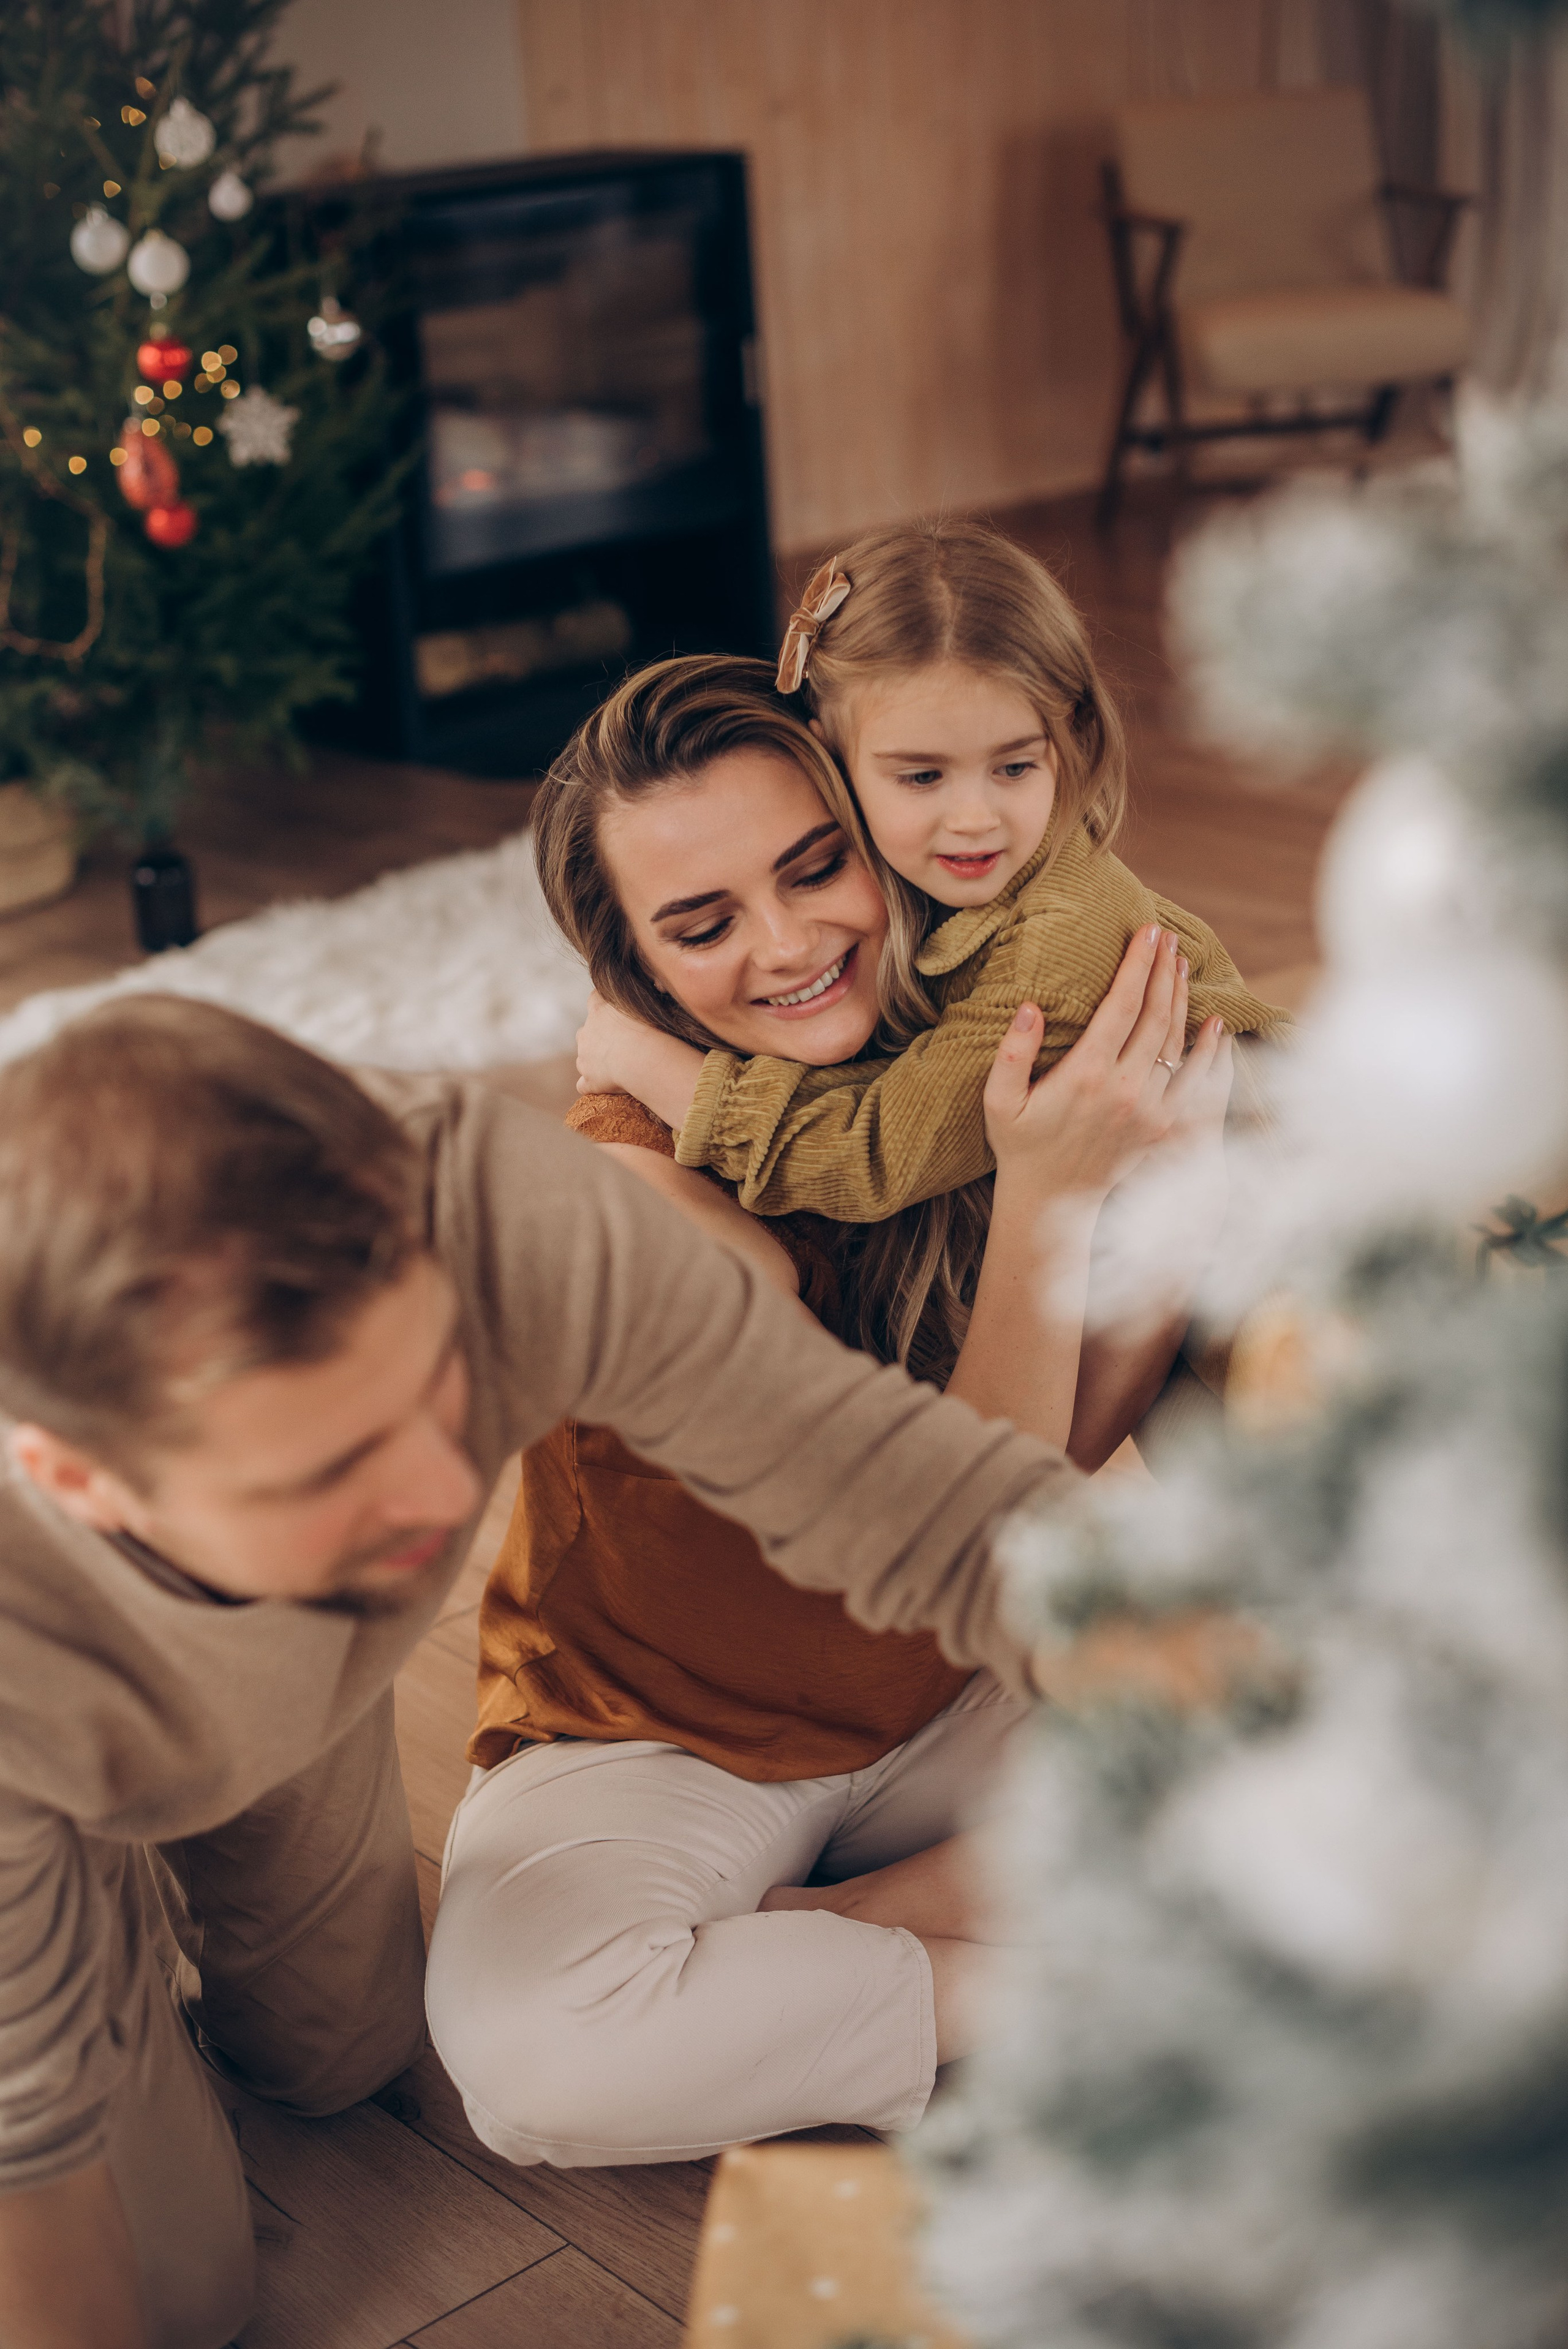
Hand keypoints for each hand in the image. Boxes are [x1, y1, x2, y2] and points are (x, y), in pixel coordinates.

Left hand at [575, 990, 706, 1127]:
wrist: (644, 1057)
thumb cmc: (652, 1028)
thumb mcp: (649, 1003)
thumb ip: (645, 994)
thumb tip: (656, 983)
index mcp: (599, 1010)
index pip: (594, 1000)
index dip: (602, 1005)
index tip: (612, 1010)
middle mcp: (586, 1032)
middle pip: (586, 1032)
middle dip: (597, 1037)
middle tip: (620, 1044)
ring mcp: (584, 1057)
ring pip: (584, 1058)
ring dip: (595, 1061)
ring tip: (617, 1068)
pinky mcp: (589, 1080)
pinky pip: (584, 1084)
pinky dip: (592, 1085)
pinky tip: (605, 1088)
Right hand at [983, 926, 1222, 1208]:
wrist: (1052, 1200)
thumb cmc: (1020, 1144)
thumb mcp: (998, 1100)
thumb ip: (1012, 1053)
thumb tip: (1031, 1007)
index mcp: (1085, 1074)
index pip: (1121, 1005)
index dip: (1138, 965)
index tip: (1148, 932)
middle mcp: (1124, 1089)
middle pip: (1155, 1015)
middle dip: (1164, 971)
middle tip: (1168, 937)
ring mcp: (1150, 1109)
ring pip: (1176, 1042)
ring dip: (1182, 999)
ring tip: (1183, 965)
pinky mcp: (1164, 1127)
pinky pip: (1195, 1082)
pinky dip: (1208, 1051)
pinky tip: (1213, 1023)